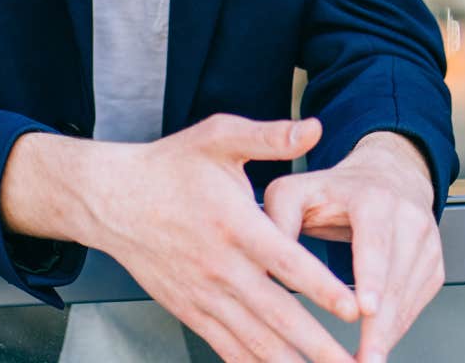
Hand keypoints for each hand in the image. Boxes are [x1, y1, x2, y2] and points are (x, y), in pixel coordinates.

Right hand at [2, 115, 359, 362]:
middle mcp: (220, 267)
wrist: (111, 199)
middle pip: (276, 313)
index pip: (286, 262)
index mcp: (235, 224)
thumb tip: (315, 126)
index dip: (321, 287)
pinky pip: (226, 346)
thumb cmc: (170, 167)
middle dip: (317, 343)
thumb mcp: (219, 138)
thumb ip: (270, 136)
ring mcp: (203, 294)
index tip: (353, 307)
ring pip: (254, 339)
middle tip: (352, 362)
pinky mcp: (190, 310)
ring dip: (291, 361)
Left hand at [262, 132, 442, 362]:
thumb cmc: (338, 190)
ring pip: (409, 295)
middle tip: (362, 359)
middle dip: (380, 324)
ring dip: (388, 333)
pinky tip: (377, 344)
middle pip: (395, 278)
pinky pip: (418, 301)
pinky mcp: (433, 262)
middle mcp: (408, 217)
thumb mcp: (297, 190)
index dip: (371, 277)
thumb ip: (277, 219)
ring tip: (364, 360)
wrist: (387, 176)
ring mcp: (427, 241)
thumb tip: (267, 263)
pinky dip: (398, 326)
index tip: (365, 309)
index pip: (375, 241)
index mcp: (373, 199)